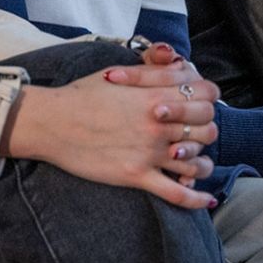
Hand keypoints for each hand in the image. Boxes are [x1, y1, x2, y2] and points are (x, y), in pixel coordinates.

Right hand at [3, 59, 219, 210]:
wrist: (53, 121)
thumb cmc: (83, 94)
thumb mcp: (119, 71)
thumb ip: (152, 70)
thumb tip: (177, 63)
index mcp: (157, 95)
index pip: (207, 96)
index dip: (209, 99)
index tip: (200, 105)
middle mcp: (159, 124)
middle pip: (207, 129)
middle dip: (205, 131)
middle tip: (194, 134)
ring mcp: (149, 152)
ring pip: (197, 163)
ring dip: (202, 164)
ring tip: (199, 165)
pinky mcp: (136, 175)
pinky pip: (177, 194)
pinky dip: (196, 199)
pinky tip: (206, 200)